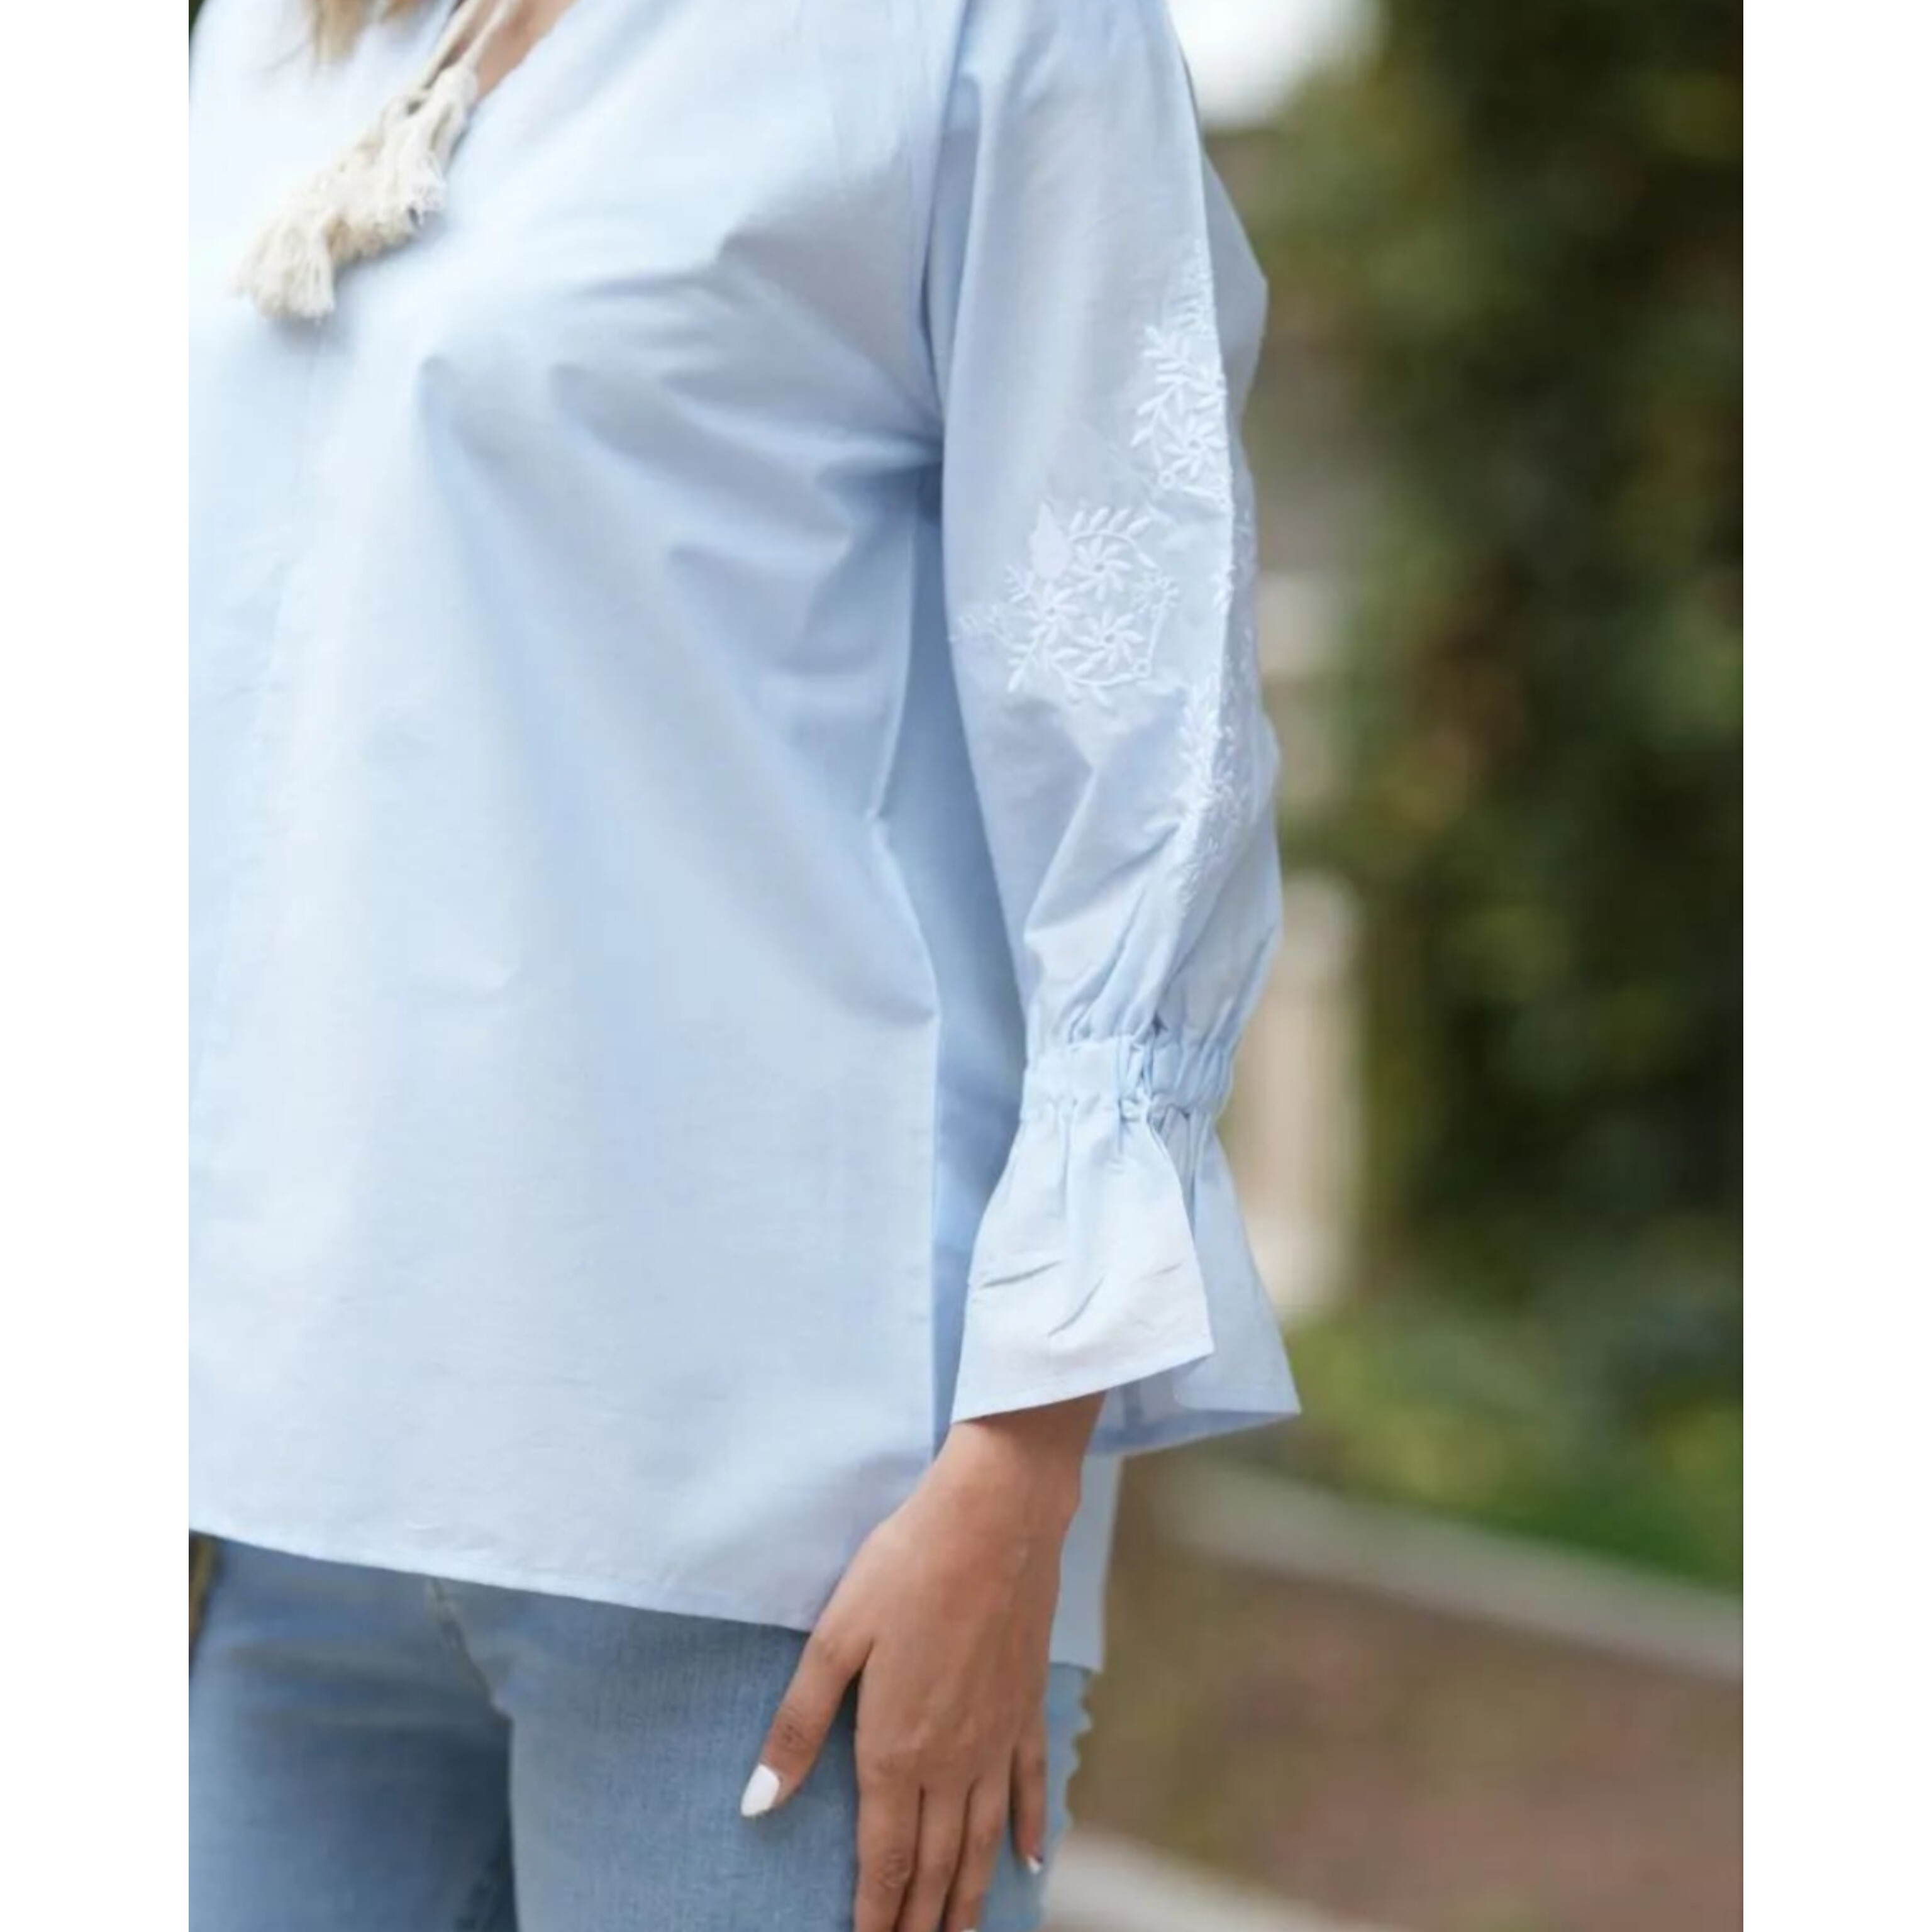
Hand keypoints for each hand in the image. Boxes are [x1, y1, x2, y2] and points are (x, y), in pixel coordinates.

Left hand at [742, 1395, 1101, 1931]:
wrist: (994, 1520)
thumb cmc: (904, 1568)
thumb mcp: (835, 1640)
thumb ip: (798, 1728)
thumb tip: (758, 1805)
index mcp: (895, 1751)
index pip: (884, 1860)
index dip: (874, 1915)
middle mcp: (952, 1761)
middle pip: (935, 1865)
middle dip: (920, 1921)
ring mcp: (997, 1738)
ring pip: (983, 1841)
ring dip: (968, 1897)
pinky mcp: (1027, 1707)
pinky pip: (1030, 1786)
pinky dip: (1030, 1831)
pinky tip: (1030, 1864)